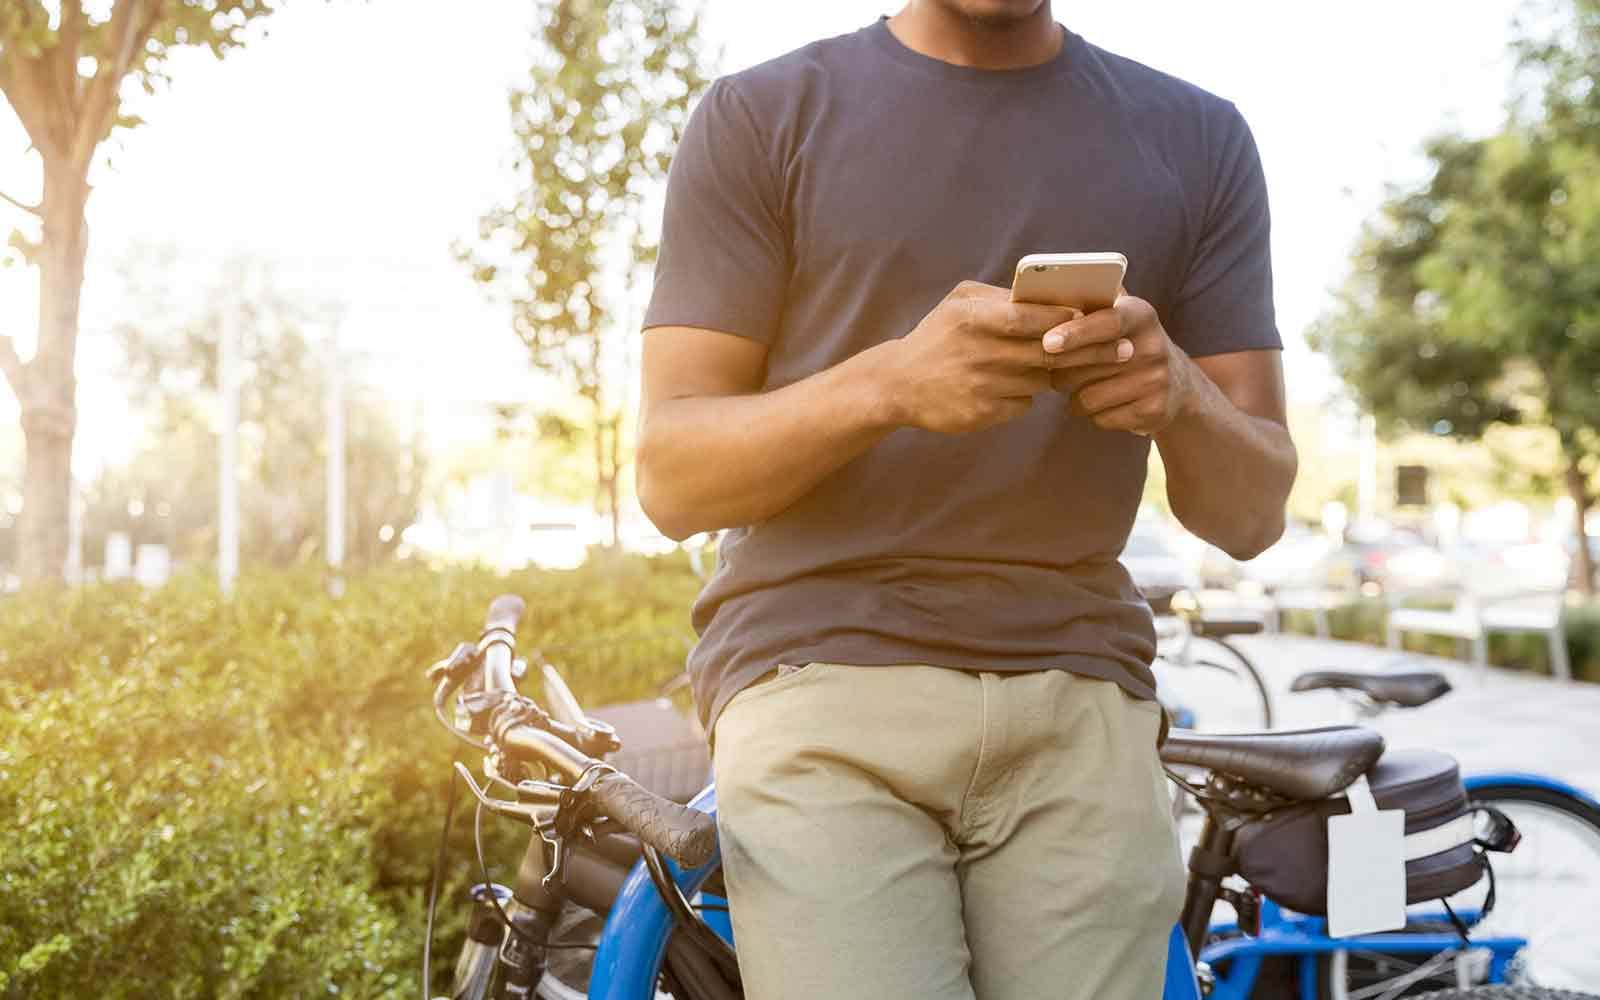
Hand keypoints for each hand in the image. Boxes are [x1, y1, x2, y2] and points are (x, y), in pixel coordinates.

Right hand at [879, 280, 1077, 434]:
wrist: (897, 384)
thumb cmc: (936, 337)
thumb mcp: (959, 303)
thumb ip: (1000, 298)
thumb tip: (1050, 299)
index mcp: (971, 318)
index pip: (1028, 317)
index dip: (1061, 318)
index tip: (1083, 318)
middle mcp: (977, 352)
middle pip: (1045, 352)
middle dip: (1078, 350)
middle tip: (1101, 348)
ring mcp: (980, 386)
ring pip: (1040, 380)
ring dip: (1044, 373)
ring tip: (1031, 366)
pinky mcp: (981, 413)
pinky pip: (1024, 403)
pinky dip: (1023, 396)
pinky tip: (1006, 388)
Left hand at [1044, 293, 1196, 435]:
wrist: (1178, 384)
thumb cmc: (1130, 343)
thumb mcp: (1121, 315)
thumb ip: (1092, 302)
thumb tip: (1046, 288)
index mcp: (1141, 315)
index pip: (1107, 322)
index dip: (1075, 333)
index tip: (1047, 343)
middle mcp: (1154, 347)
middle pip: (1087, 366)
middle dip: (1061, 370)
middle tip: (1051, 367)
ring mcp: (1156, 381)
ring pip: (1088, 398)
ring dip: (1074, 396)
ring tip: (1081, 386)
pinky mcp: (1154, 412)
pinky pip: (1101, 418)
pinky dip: (1093, 414)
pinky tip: (1103, 403)